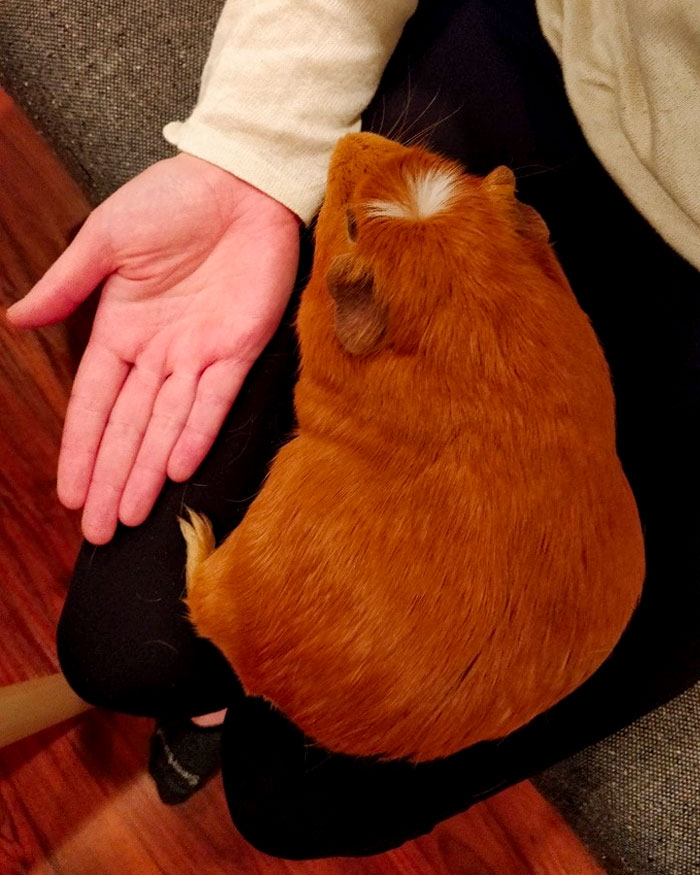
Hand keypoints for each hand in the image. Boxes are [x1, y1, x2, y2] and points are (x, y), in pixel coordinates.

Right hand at [6, 153, 300, 543]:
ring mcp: (199, 356)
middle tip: (99, 532)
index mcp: (122, 331)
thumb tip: (15, 321)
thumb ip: (67, 286)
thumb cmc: (171, 203)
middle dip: (112, 479)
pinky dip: (195, 433)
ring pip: (167, 426)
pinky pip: (214, 400)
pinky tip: (176, 469)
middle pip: (129, 429)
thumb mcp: (106, 240)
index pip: (95, 403)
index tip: (70, 493)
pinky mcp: (240, 349)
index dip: (82, 448)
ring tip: (130, 516)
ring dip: (148, 472)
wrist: (237, 182)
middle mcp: (158, 355)